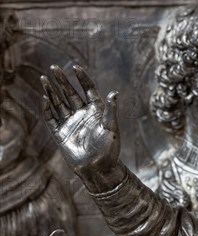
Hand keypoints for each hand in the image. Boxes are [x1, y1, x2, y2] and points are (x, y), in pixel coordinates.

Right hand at [41, 65, 124, 191]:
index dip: (82, 78)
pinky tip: (45, 97)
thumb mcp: (111, 127)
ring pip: (59, 103)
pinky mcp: (61, 133)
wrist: (97, 168)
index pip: (88, 90)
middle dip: (62, 81)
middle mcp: (83, 114)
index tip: (75, 67)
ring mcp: (71, 123)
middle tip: (54, 67)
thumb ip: (111, 110)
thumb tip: (114, 92)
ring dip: (52, 91)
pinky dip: (47, 108)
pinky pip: (52, 118)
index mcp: (96, 111)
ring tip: (44, 78)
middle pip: (71, 93)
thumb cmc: (109, 149)